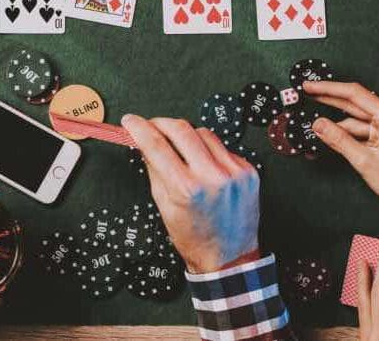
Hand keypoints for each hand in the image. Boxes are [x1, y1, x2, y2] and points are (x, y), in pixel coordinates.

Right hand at [121, 115, 259, 272]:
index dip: (139, 128)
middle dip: (161, 123)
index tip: (130, 121)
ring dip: (187, 135)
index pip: (156, 145)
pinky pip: (222, 147)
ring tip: (180, 149)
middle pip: (181, 129)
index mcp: (186, 189)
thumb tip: (144, 143)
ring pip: (203, 133)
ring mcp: (233, 171)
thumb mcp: (165, 207)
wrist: (230, 257)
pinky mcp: (247, 170)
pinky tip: (204, 163)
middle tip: (152, 126)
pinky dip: (208, 150)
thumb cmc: (195, 238)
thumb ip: (154, 170)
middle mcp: (212, 176)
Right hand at [304, 81, 378, 216]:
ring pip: (356, 119)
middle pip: (355, 103)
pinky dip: (347, 134)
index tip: (312, 86)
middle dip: (330, 99)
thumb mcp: (364, 160)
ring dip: (337, 123)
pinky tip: (332, 136)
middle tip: (309, 92)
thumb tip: (319, 124)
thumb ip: (339, 139)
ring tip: (317, 127)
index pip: (355, 94)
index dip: (329, 88)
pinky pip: (362, 130)